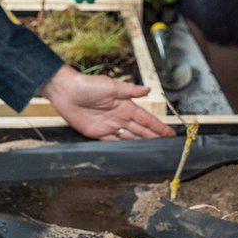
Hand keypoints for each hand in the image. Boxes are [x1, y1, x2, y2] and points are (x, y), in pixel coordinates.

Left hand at [41, 65, 174, 139]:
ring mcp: (109, 126)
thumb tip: (148, 89)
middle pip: (141, 131)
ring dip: (141, 144)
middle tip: (166, 147)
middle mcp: (120, 117)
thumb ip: (130, 90)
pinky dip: (124, 147)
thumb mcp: (111, 86)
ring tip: (153, 152)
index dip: (158, 126)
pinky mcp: (98, 133)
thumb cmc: (88, 85)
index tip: (170, 133)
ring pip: (130, 138)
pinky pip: (114, 142)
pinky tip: (132, 152)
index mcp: (126, 105)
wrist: (66, 92)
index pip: (146, 119)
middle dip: (154, 138)